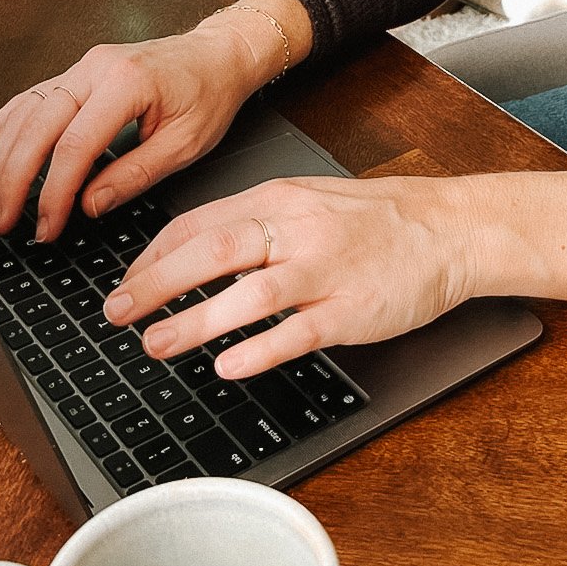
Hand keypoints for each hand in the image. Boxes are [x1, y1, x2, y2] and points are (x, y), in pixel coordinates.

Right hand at [0, 6, 298, 240]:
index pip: (75, 146)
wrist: (219, 54)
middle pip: (37, 127)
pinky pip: (31, 98)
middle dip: (12, 179)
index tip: (46, 227)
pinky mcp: (79, 71)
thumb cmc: (210, 93)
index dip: (54, 193)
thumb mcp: (186, 144)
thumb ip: (136, 175)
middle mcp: (97, 67)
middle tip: (1, 221)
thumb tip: (89, 205)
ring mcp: (84, 66)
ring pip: (26, 111)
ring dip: (0, 157)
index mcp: (127, 83)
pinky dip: (3, 126)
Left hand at [102, 175, 476, 376]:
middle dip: (156, 284)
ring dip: (195, 321)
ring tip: (156, 344)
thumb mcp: (309, 200)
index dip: (153, 256)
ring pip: (249, 292)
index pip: (200, 222)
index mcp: (281, 199)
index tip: (124, 283)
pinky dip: (259, 349)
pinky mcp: (353, 308)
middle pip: (213, 251)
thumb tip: (190, 250)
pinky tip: (227, 366)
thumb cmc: (378, 220)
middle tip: (117, 313)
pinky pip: (298, 330)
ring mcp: (326, 269)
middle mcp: (298, 229)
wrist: (450, 228)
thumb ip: (255, 221)